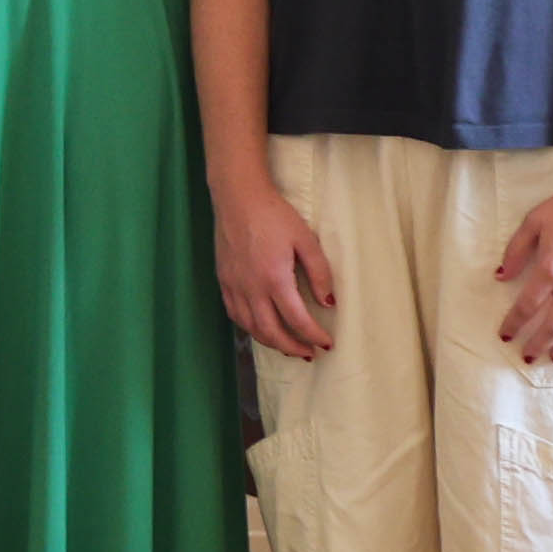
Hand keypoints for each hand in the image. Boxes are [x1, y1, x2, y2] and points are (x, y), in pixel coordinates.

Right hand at [214, 171, 338, 359]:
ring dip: (271, 342)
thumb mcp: (306, 240)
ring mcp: (234, 286)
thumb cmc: (275, 215)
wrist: (238, 198)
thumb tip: (328, 303)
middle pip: (271, 331)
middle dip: (292, 347)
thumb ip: (319, 273)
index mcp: (274, 279)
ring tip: (288, 347)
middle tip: (309, 353)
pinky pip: (235, 314)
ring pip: (251, 327)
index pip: (297, 319)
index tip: (327, 343)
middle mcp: (251, 288)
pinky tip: (261, 328)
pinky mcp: (223, 280)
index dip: (314, 336)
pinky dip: (250, 328)